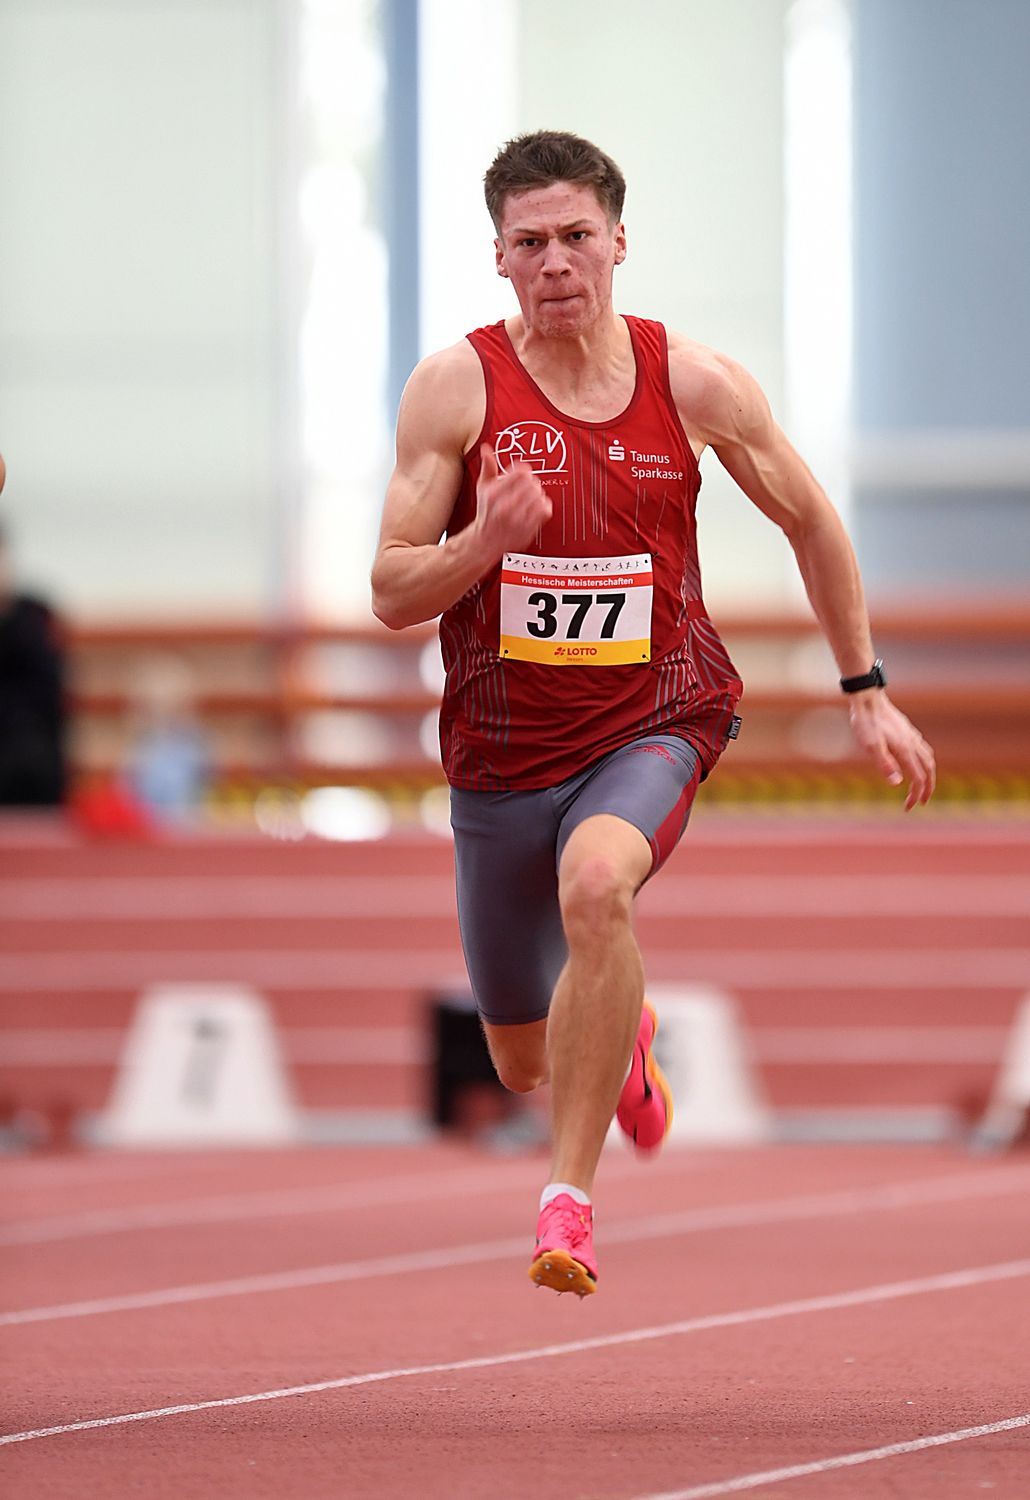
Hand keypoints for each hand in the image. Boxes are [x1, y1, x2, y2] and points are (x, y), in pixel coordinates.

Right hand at [472, 444, 552, 555]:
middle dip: (531, 481)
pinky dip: (544, 504)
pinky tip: (536, 505)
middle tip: (526, 485)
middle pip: (532, 483)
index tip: (522, 472)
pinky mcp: (529, 528)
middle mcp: (506, 508)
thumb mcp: (482, 488)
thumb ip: (487, 467)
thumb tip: (486, 449)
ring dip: (537, 492)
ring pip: (539, 495)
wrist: (487, 540)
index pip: (520, 473)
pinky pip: (545, 509)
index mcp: (494, 495)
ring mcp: (518, 519)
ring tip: (530, 495)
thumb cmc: (486, 513)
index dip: (524, 470)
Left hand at [848, 692, 935, 809]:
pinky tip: (916, 762)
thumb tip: (897, 783)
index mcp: (905, 750)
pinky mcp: (907, 731)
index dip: (915, 795)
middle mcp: (913, 743)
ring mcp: (912, 736)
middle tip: (921, 802)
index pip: (918, 779)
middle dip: (927, 788)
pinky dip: (924, 761)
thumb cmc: (865, 723)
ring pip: (928, 758)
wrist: (867, 699)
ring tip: (922, 786)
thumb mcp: (870, 745)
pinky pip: (923, 749)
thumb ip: (884, 764)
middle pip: (929, 770)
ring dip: (928, 775)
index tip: (908, 808)